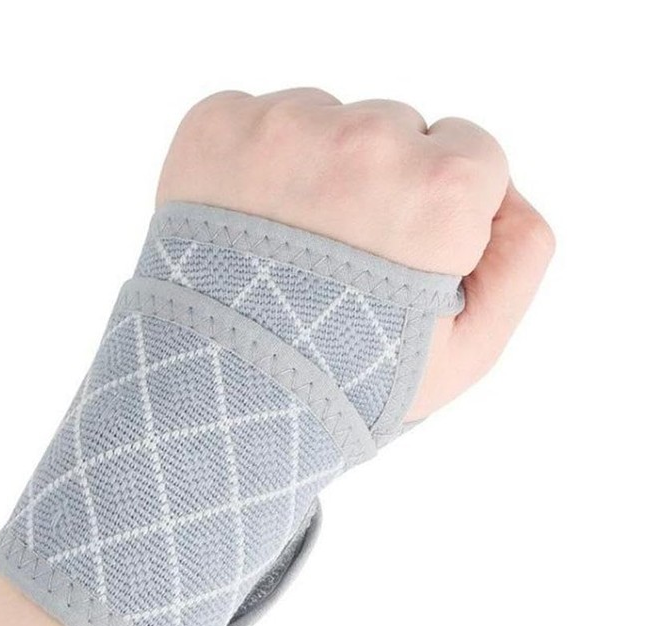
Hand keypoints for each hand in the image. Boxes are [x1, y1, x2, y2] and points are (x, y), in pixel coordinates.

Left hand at [156, 88, 554, 419]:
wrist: (221, 397)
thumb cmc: (346, 381)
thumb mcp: (468, 350)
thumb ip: (520, 256)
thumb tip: (505, 191)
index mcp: (439, 190)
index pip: (471, 154)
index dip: (442, 211)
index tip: (402, 257)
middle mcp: (363, 140)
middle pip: (397, 130)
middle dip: (381, 186)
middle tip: (336, 265)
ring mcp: (282, 128)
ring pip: (326, 121)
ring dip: (316, 169)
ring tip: (285, 254)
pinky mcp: (214, 127)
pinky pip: (257, 118)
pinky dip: (255, 160)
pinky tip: (245, 226)